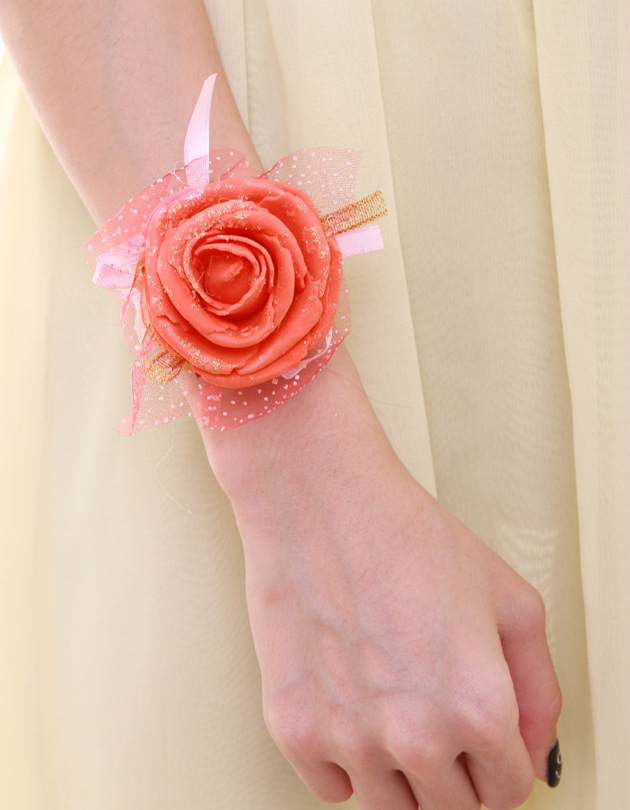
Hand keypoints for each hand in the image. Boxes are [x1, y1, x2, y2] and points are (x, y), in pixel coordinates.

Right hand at [203, 347, 561, 809]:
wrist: (321, 502)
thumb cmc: (404, 535)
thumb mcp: (508, 596)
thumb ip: (539, 686)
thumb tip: (532, 743)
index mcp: (479, 708)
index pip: (507, 793)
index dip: (501, 764)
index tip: (484, 748)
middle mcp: (416, 737)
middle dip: (455, 774)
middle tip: (439, 725)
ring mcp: (350, 739)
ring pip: (390, 808)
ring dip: (399, 774)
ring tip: (394, 715)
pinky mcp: (294, 729)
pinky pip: (329, 789)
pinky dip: (343, 763)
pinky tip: (352, 715)